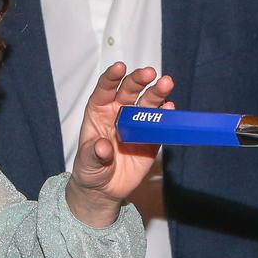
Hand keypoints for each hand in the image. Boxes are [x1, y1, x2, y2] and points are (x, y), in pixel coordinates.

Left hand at [67, 62, 173, 226]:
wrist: (105, 190)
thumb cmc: (90, 170)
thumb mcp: (86, 163)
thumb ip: (93, 154)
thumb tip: (103, 146)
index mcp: (99, 112)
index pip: (105, 89)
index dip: (112, 77)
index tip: (120, 68)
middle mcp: (119, 112)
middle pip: (129, 91)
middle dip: (138, 80)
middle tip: (149, 73)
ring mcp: (137, 124)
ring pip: (148, 103)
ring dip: (157, 92)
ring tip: (166, 84)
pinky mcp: (152, 138)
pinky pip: (160, 124)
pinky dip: (166, 115)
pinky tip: (170, 109)